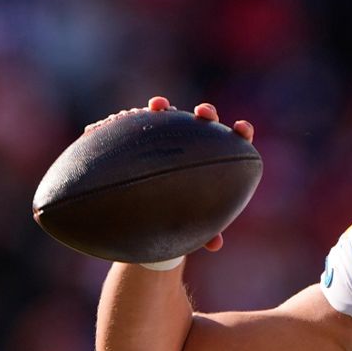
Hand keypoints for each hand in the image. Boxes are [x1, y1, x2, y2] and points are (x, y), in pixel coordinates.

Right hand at [106, 97, 253, 269]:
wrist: (151, 211)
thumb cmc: (182, 216)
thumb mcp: (194, 224)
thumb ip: (207, 231)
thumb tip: (216, 245)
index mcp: (214, 158)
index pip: (233, 141)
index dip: (241, 132)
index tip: (243, 128)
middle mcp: (192, 142)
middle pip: (204, 121)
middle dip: (206, 113)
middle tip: (203, 113)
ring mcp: (166, 135)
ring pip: (168, 116)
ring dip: (163, 107)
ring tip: (157, 106)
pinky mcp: (140, 136)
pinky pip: (132, 126)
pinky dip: (122, 123)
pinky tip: (109, 126)